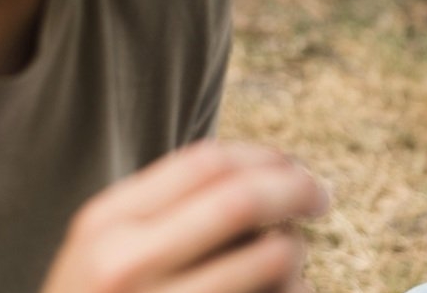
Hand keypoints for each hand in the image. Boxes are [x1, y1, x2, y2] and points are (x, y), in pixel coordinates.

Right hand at [40, 140, 329, 292]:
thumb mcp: (108, 251)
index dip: (264, 157)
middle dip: (298, 189)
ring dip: (296, 253)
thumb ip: (167, 209)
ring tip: (285, 268)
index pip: (207, 161)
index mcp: (105, 225)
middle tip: (320, 198)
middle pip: (244, 199)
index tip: (293, 167)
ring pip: (275, 256)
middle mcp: (125, 266)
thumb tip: (273, 169)